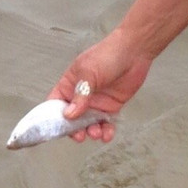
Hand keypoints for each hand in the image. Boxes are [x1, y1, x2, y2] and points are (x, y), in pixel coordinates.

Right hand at [46, 28, 151, 142]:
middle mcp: (80, 96)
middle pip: (71, 119)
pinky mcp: (111, 107)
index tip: (56, 130)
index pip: (55, 104)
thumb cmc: (107, 55)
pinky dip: (105, 132)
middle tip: (79, 135)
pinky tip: (107, 134)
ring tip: (96, 132)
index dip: (53, 118)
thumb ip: (80, 95)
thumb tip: (69, 115)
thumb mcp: (89, 73)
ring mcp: (96, 103)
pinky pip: (105, 124)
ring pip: (88, 124)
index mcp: (69, 85)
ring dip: (90, 132)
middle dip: (74, 130)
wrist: (134, 52)